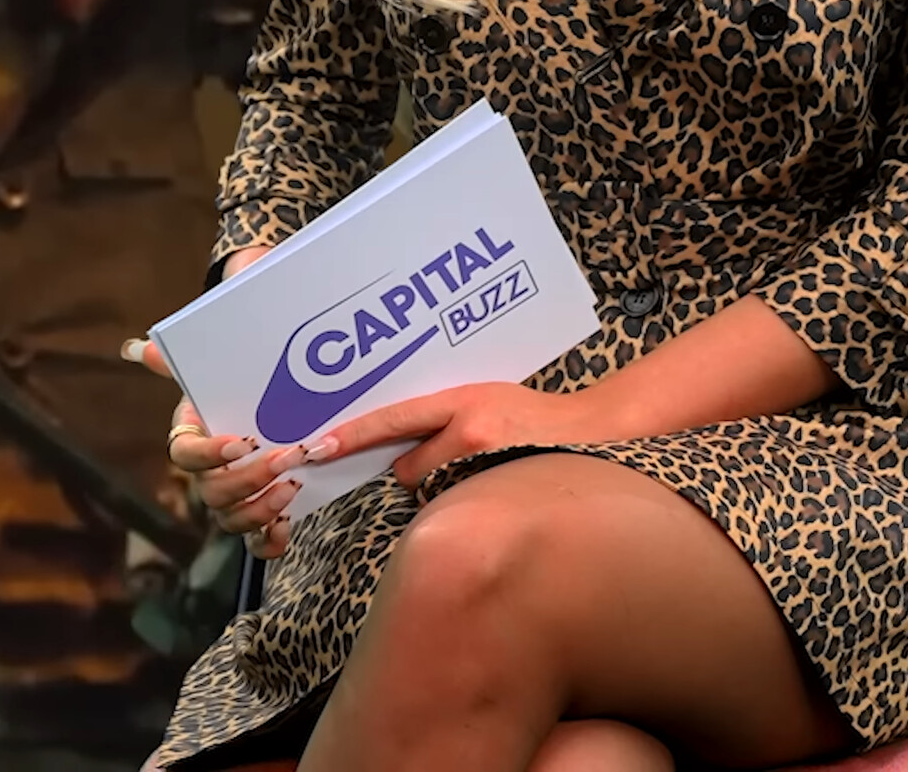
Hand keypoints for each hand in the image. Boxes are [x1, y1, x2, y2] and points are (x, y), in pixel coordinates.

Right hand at [121, 244, 298, 558]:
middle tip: (286, 456)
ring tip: (292, 484)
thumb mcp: (214, 364)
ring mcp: (232, 497)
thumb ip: (180, 357)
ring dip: (259, 508)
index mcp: (192, 438)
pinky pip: (256, 542)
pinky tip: (287, 526)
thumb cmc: (236, 382)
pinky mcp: (261, 513)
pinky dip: (269, 541)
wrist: (269, 398)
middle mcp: (206, 474)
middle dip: (247, 479)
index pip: (184, 456)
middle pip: (211, 493)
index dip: (208, 454)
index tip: (240, 441)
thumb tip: (136, 347)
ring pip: (231, 521)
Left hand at [286, 382, 622, 491]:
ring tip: (472, 477)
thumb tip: (403, 439)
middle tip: (441, 464)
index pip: (395, 418)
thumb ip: (447, 415)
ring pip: (430, 492)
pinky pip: (455, 508)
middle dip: (413, 471)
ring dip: (437, 490)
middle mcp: (467, 431)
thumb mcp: (485, 399)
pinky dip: (459, 506)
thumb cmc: (532, 414)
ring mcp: (482, 467)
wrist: (590, 431)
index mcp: (461, 401)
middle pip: (406, 467)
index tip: (317, 445)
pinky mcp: (494, 492)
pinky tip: (484, 497)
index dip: (354, 434)